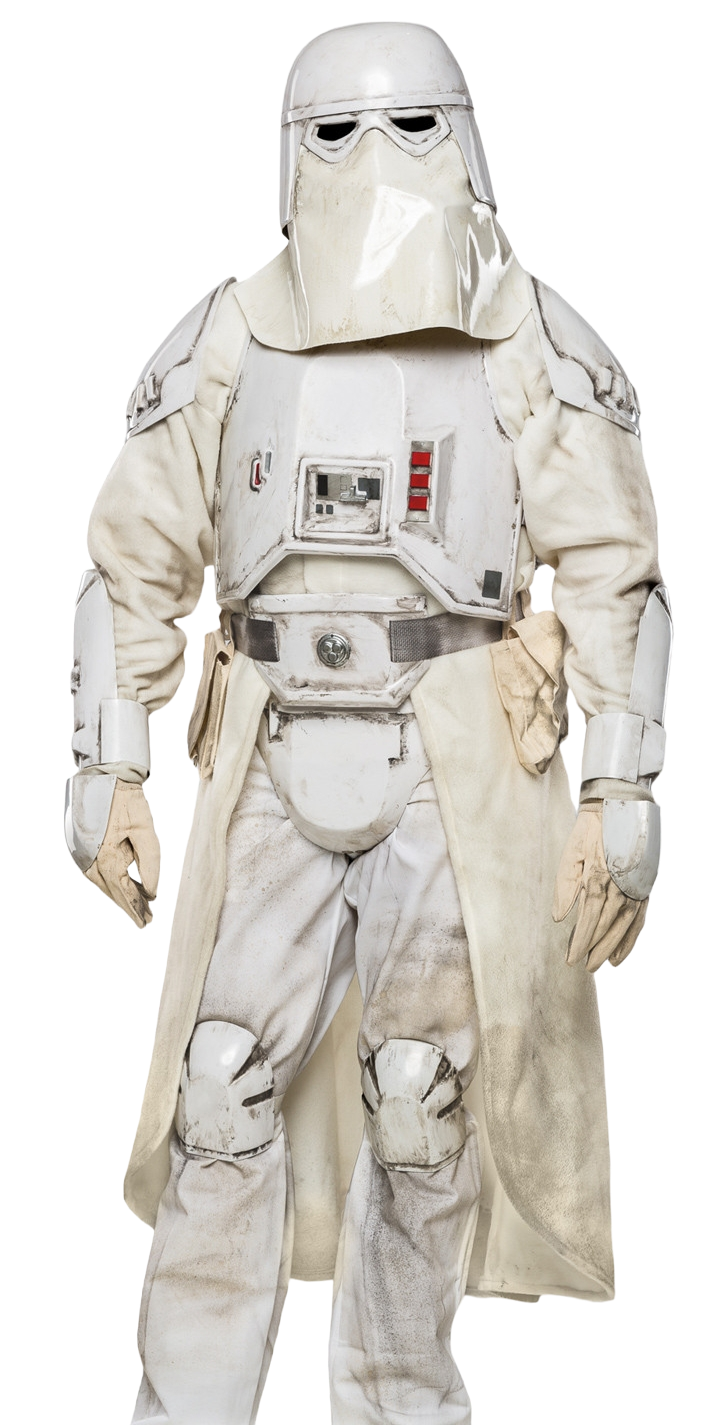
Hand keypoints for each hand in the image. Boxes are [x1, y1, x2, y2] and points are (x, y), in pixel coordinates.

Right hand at [84, 782, 160, 928]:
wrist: (103, 777)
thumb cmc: (126, 801)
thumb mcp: (145, 830)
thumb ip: (150, 863)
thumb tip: (152, 892)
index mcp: (108, 858)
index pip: (124, 892)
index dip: (136, 908)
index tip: (146, 922)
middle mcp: (90, 862)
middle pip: (112, 892)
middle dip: (129, 905)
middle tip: (145, 919)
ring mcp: (81, 857)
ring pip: (103, 884)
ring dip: (119, 895)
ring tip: (137, 905)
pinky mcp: (79, 850)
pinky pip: (96, 873)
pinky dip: (110, 882)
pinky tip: (122, 885)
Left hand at [552, 802, 647, 971]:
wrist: (620, 803)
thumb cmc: (589, 829)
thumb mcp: (571, 852)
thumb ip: (566, 886)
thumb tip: (560, 918)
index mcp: (599, 875)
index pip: (589, 917)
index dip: (581, 941)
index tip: (571, 959)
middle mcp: (621, 883)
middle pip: (609, 925)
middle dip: (596, 948)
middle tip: (586, 967)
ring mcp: (636, 885)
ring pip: (626, 924)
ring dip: (614, 947)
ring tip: (604, 964)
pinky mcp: (645, 884)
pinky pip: (640, 917)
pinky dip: (631, 936)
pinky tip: (622, 951)